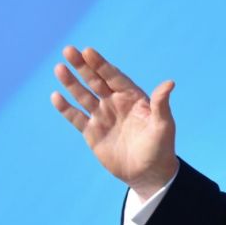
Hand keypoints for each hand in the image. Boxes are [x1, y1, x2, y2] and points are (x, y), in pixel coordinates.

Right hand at [50, 46, 178, 195]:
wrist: (148, 174)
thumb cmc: (160, 148)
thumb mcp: (163, 125)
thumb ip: (161, 104)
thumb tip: (170, 83)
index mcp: (132, 98)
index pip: (114, 76)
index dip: (101, 64)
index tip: (88, 51)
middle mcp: (115, 103)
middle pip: (96, 81)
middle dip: (82, 66)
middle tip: (68, 50)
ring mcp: (102, 117)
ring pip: (83, 96)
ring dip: (71, 82)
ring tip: (59, 68)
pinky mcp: (92, 132)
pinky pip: (76, 117)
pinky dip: (66, 108)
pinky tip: (56, 96)